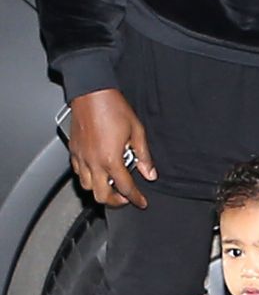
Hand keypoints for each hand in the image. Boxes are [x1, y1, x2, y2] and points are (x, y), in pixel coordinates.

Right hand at [69, 88, 156, 207]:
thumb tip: (150, 173)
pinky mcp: (73, 150)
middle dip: (116, 201)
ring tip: (110, 184)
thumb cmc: (113, 107)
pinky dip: (87, 177)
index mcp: (111, 159)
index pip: (125, 188)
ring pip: (86, 187)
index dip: (136, 198)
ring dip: (99, 190)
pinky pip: (78, 172)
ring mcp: (81, 157)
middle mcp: (93, 162)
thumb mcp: (136, 131)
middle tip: (125, 197)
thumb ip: (143, 156)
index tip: (141, 202)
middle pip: (102, 196)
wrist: (92, 92)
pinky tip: (96, 171)